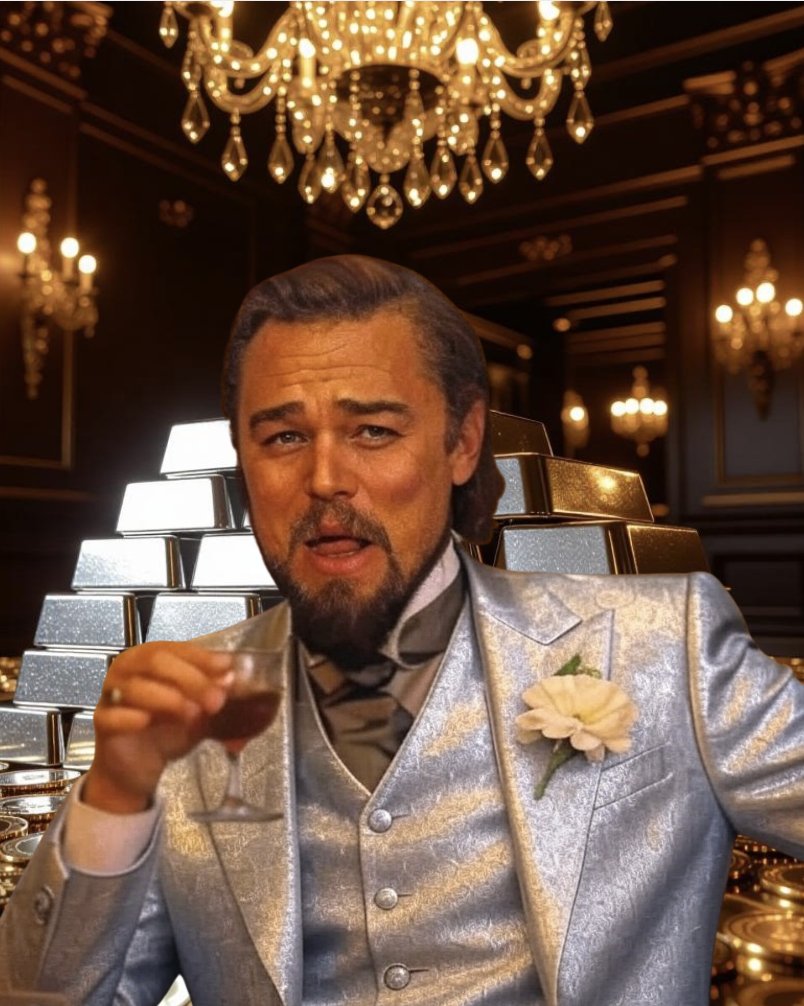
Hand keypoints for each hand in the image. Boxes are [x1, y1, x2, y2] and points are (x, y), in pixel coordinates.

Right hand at [83, 642, 232, 813]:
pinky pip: (111, 716)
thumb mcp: (198, 708)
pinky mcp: (101, 723)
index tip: (226, 667)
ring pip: (134, 687)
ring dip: (167, 698)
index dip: (201, 657)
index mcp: (149, 658)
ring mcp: (111, 695)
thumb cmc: (167, 729)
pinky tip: (147, 722)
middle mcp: (127, 669)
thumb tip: (232, 676)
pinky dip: (130, 717)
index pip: (175, 648)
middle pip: (155, 662)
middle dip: (190, 678)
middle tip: (215, 699)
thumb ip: (213, 691)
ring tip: (193, 713)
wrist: (139, 767)